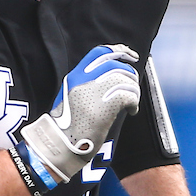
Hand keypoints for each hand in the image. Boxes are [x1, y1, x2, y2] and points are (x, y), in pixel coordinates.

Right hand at [22, 45, 139, 182]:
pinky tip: (131, 111)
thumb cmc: (67, 125)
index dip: (119, 51)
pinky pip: (130, 95)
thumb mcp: (71, 96)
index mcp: (75, 76)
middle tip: (133, 86)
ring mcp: (94, 92)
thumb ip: (86, 84)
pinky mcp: (105, 106)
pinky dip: (134, 103)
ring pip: (126, 80)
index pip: (100, 52)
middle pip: (116, 65)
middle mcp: (84, 80)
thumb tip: (111, 78)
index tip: (130, 56)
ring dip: (133, 91)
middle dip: (130, 74)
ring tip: (131, 103)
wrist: (61, 144)